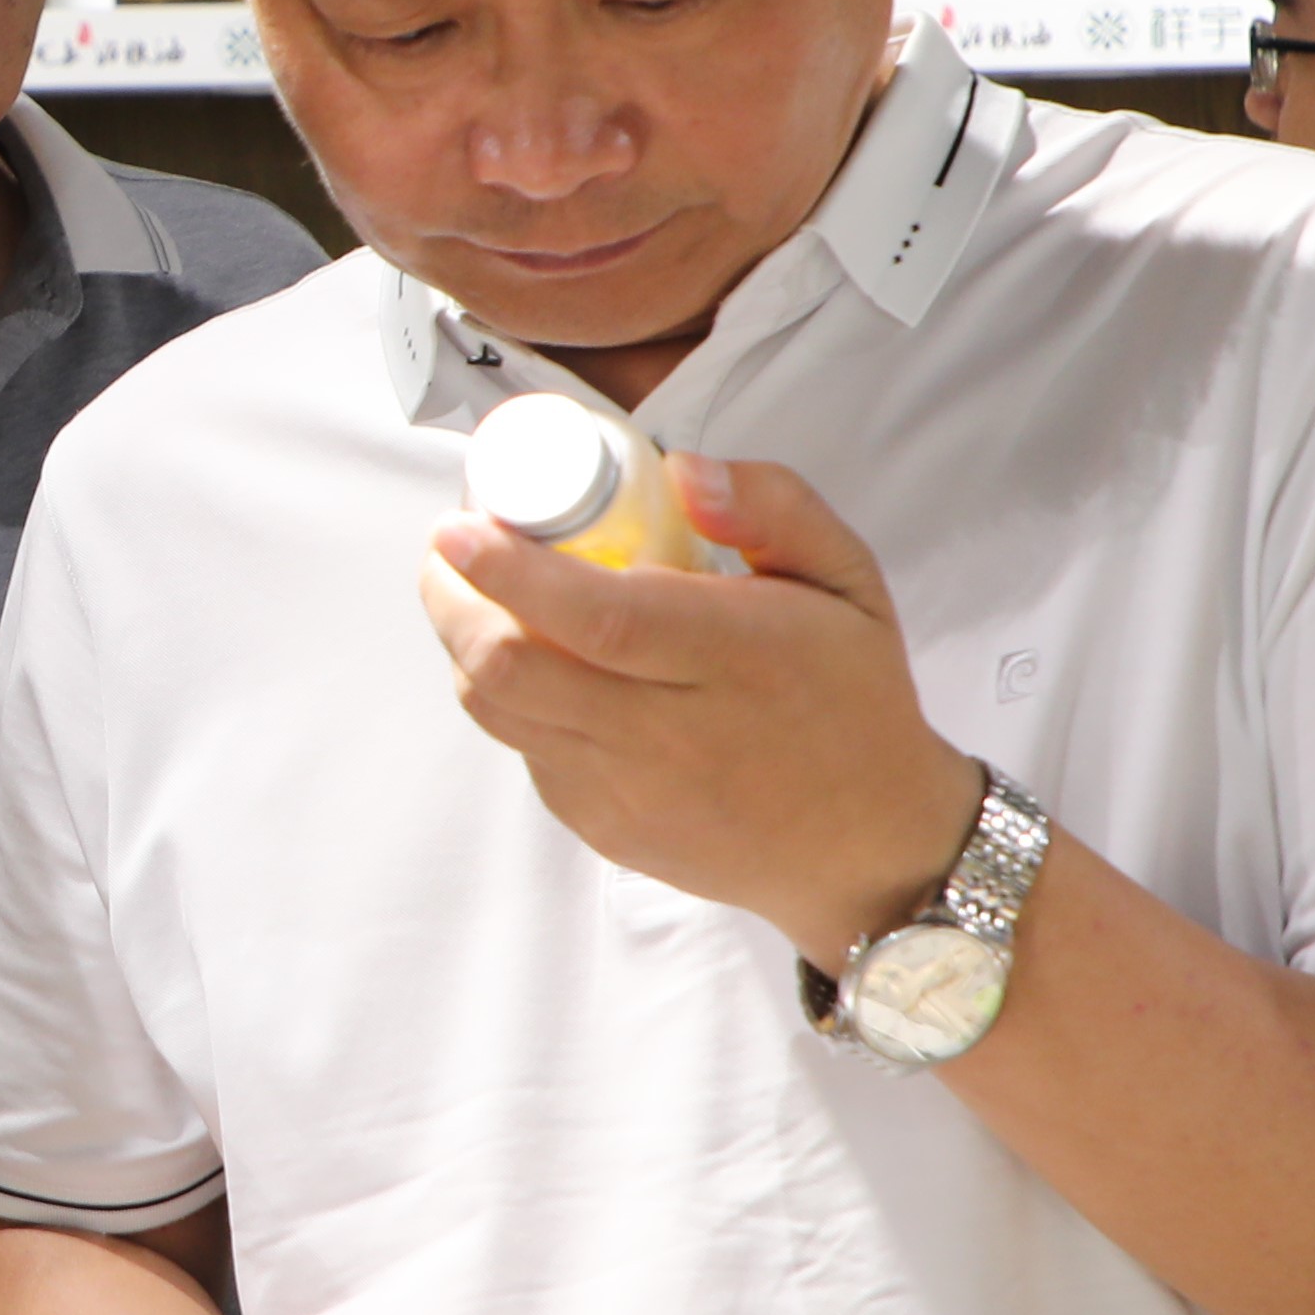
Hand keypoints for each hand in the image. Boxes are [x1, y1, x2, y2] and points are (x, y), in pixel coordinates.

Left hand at [421, 452, 981, 958]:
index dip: (509, 572)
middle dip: (452, 599)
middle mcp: (670, 733)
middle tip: (450, 547)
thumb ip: (776, 506)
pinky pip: (526, 749)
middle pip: (514, 669)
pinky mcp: (603, 828)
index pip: (597, 617)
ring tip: (472, 591)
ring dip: (465, 642)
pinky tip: (535, 658)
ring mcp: (626, 791)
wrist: (864, 844)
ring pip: (499, 710)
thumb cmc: (851, 693)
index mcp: (733, 657)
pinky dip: (509, 695)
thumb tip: (680, 470)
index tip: (460, 526)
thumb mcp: (848, 578)